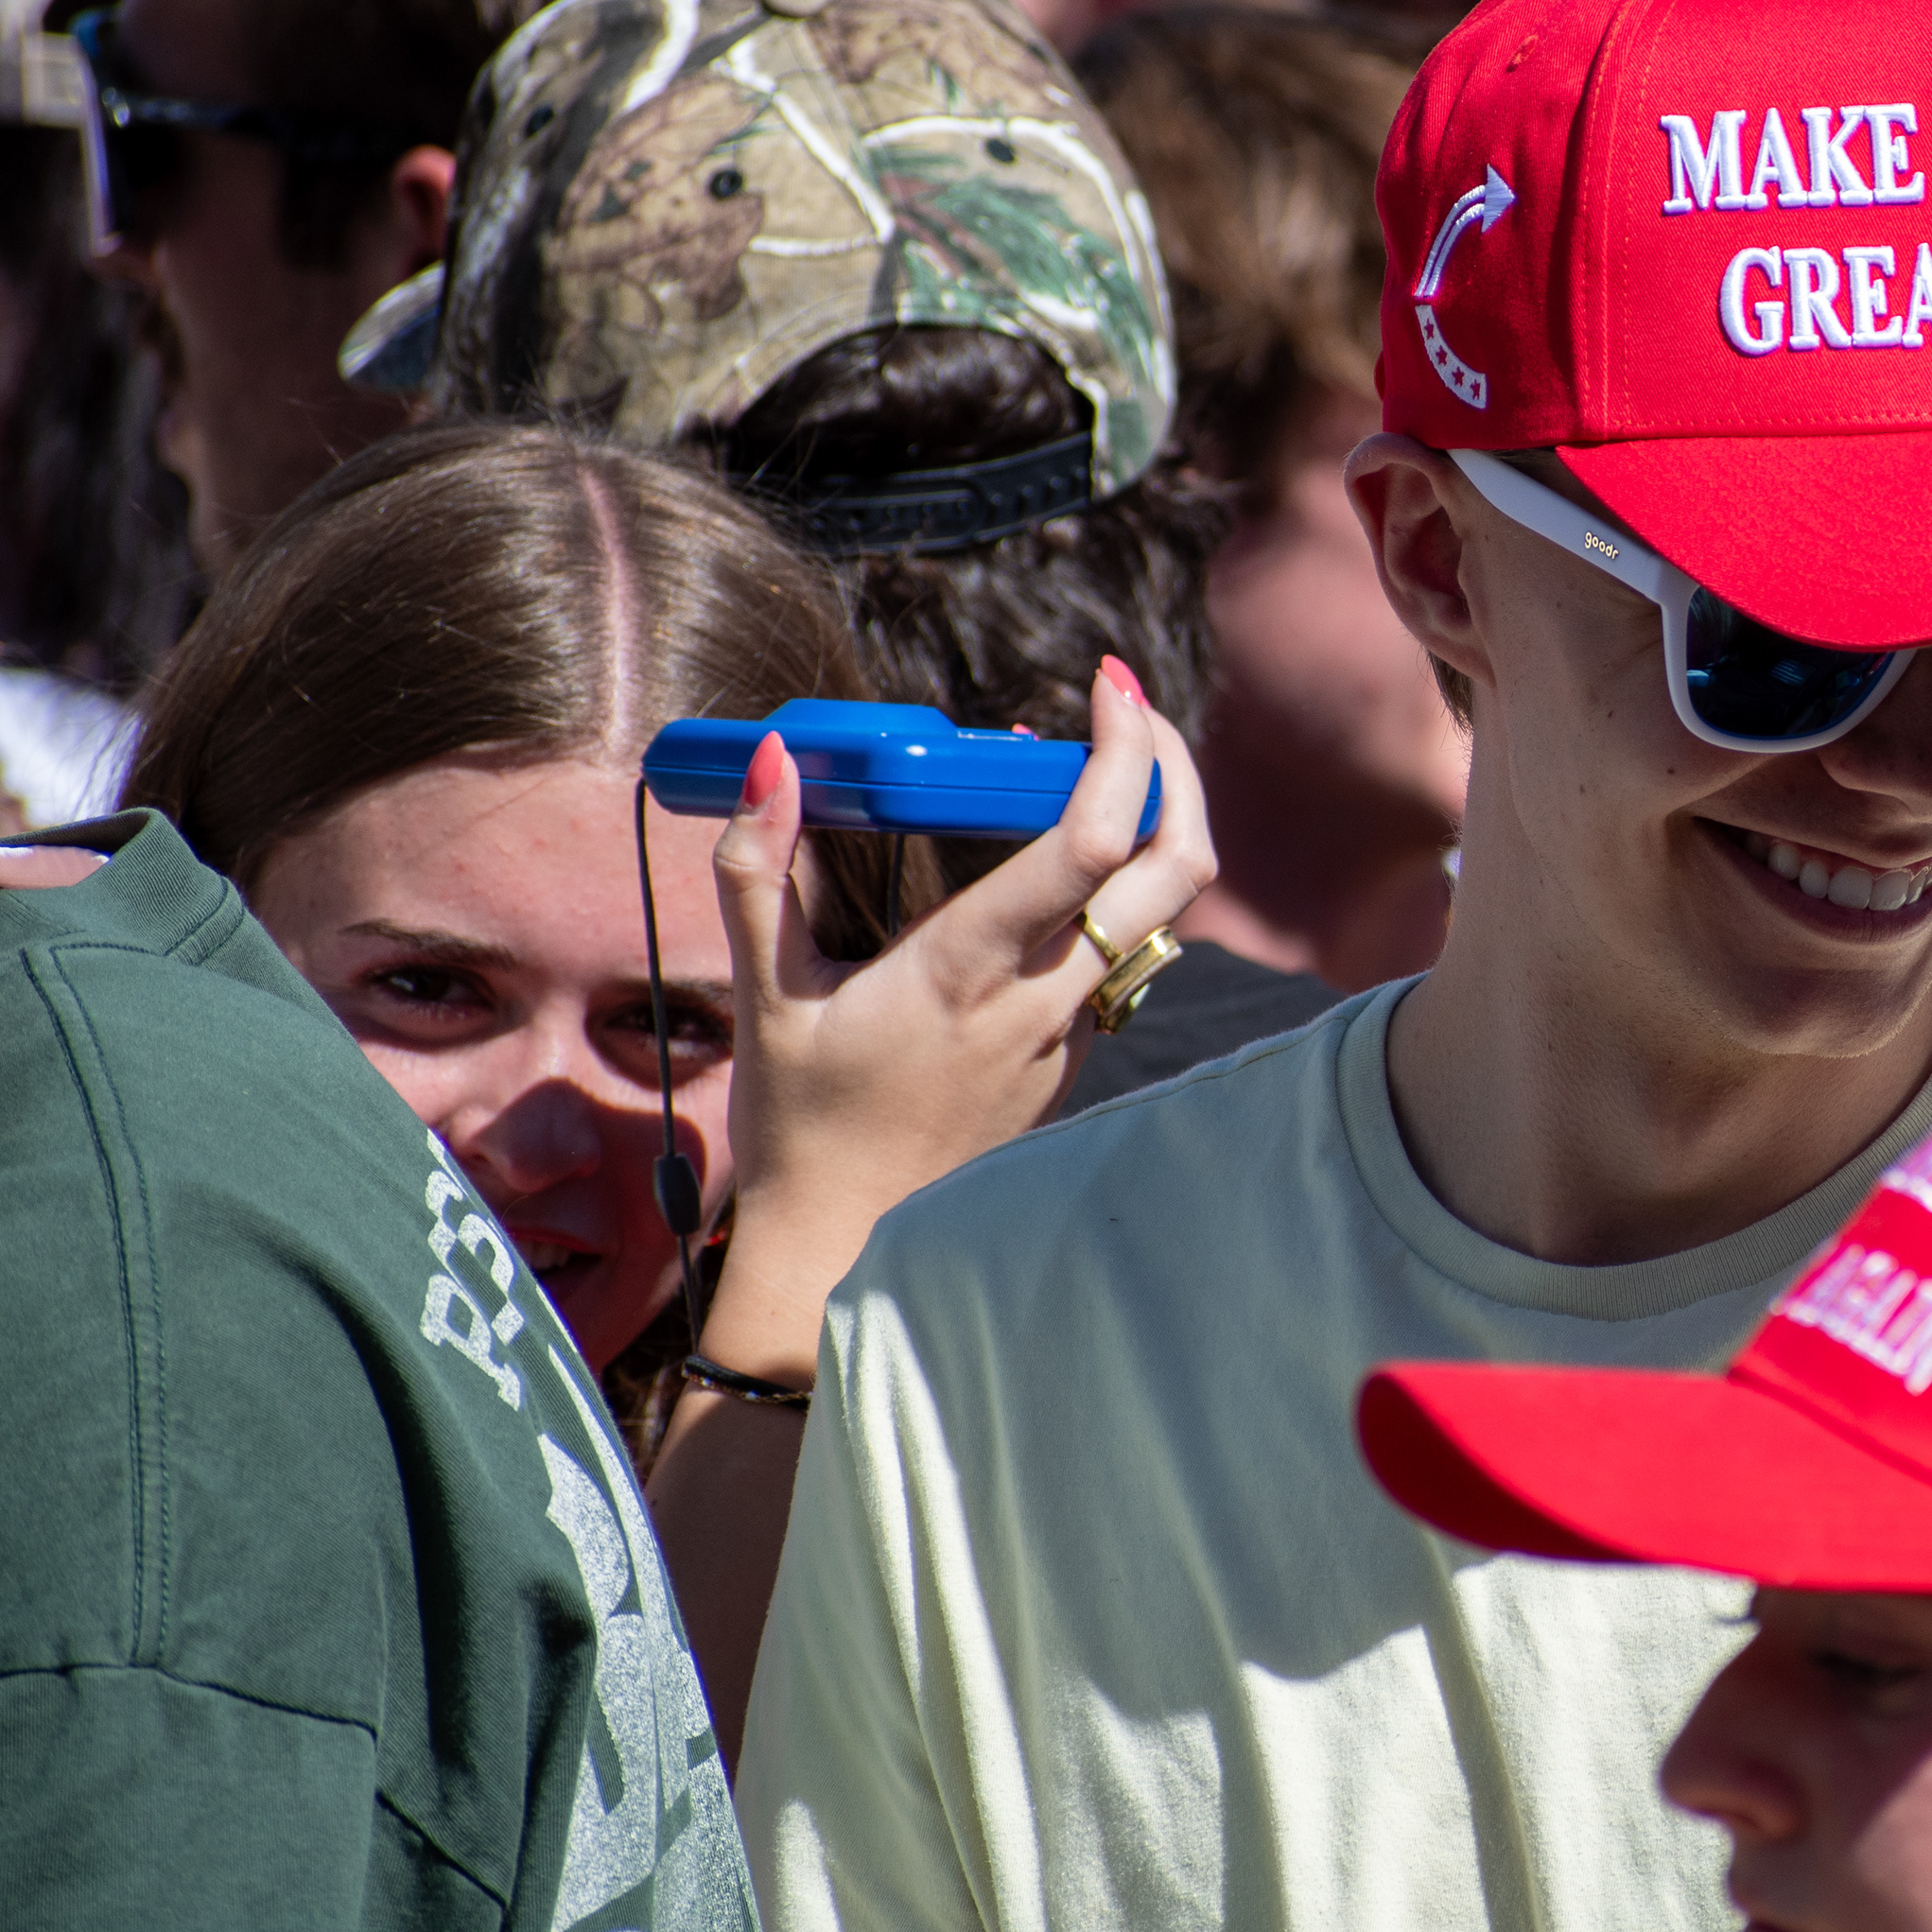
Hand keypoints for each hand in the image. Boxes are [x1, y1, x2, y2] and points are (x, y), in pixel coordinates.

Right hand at [696, 657, 1214, 1382]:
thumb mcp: (768, 995)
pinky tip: (1071, 856)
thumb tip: (772, 760)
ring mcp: (1075, 1033)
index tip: (1109, 684)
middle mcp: (1045, 999)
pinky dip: (1124, 888)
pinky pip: (1130, 956)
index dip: (1122, 753)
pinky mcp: (1080, 1057)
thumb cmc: (802, 1122)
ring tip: (1103, 762)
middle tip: (1130, 707)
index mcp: (970, 971)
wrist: (853, 1247)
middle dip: (1174, 769)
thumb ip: (758, 869)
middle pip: (1174, 869)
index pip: (1088, 845)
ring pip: (1163, 914)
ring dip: (1157, 826)